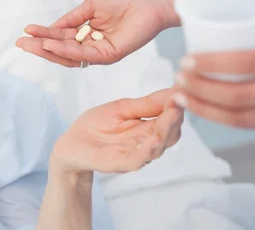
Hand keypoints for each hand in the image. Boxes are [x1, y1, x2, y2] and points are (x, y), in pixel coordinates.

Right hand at [16, 0, 172, 66]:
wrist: (147, 2)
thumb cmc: (123, 1)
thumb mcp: (89, 6)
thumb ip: (71, 19)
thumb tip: (51, 29)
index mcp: (86, 35)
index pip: (60, 38)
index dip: (43, 35)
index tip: (26, 31)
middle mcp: (90, 46)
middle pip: (60, 50)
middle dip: (39, 46)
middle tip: (21, 43)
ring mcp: (99, 53)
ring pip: (68, 56)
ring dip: (48, 50)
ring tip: (31, 44)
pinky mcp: (108, 55)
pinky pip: (82, 55)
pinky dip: (65, 50)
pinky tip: (51, 45)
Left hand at [51, 89, 183, 173]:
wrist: (69, 145)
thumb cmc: (96, 126)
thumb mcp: (123, 108)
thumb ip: (148, 103)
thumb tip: (175, 89)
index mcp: (148, 129)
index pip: (171, 119)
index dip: (178, 105)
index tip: (185, 89)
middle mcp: (145, 144)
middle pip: (170, 134)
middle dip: (176, 117)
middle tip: (180, 100)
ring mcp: (132, 155)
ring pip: (157, 148)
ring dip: (166, 132)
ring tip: (172, 115)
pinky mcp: (115, 164)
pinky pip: (135, 161)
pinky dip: (146, 151)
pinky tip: (153, 139)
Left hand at [173, 33, 254, 128]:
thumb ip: (249, 43)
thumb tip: (204, 42)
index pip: (246, 62)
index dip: (211, 63)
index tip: (186, 60)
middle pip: (237, 96)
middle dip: (200, 89)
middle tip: (179, 79)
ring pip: (238, 118)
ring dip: (203, 108)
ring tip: (182, 96)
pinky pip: (245, 125)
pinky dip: (218, 118)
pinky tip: (200, 108)